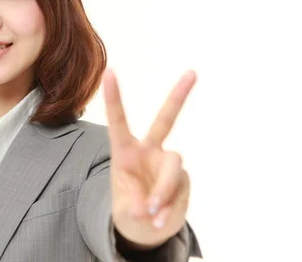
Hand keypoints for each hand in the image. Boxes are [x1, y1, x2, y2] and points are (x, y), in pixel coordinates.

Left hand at [103, 68, 196, 249]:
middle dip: (179, 96)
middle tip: (192, 72)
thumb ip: (134, 207)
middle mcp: (149, 151)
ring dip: (163, 192)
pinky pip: (180, 191)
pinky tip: (158, 221)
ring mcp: (168, 163)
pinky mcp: (184, 179)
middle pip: (166, 120)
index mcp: (125, 151)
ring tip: (152, 215)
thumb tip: (149, 208)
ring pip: (173, 167)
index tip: (109, 72)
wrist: (146, 228)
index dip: (114, 98)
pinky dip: (169, 209)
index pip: (119, 121)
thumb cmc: (129, 209)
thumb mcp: (123, 210)